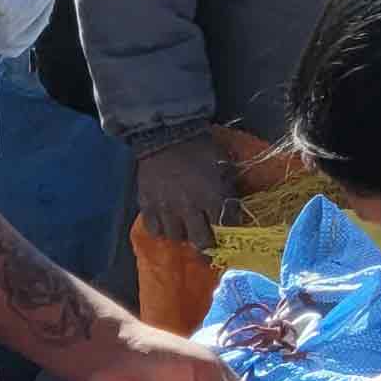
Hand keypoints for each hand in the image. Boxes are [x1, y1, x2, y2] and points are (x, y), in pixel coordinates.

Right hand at [131, 130, 238, 256]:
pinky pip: (155, 229)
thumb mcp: (222, 164)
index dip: (228, 235)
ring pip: (176, 237)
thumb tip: (231, 207)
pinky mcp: (148, 205)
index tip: (227, 239)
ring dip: (183, 235)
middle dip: (206, 246)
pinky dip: (161, 229)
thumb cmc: (199, 147)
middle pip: (201, 241)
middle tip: (207, 245)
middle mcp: (190, 208)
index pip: (225, 227)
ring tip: (184, 229)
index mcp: (212, 196)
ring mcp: (167, 209)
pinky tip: (166, 222)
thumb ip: (227, 188)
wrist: (165, 134)